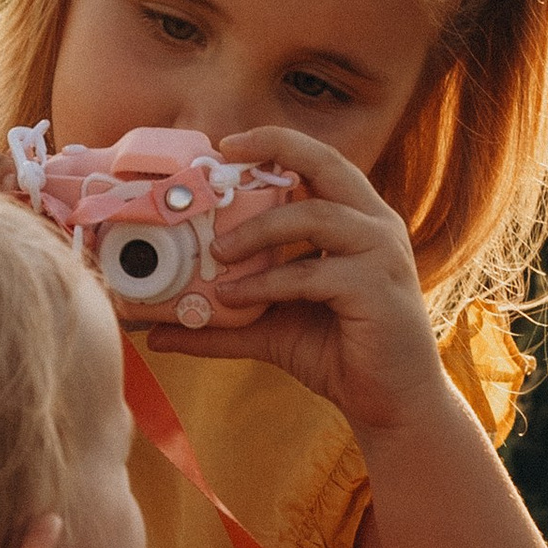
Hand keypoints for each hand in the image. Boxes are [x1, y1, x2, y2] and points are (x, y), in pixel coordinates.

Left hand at [158, 127, 453, 439]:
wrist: (392, 403)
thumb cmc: (339, 353)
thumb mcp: (271, 329)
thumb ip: (221, 323)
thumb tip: (155, 331)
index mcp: (356, 220)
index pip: (318, 162)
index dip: (276, 144)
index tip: (227, 146)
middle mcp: (374, 225)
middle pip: (327, 164)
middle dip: (275, 148)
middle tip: (222, 161)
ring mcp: (381, 253)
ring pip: (314, 216)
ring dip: (257, 231)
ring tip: (217, 254)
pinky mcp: (377, 289)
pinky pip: (311, 273)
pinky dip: (266, 283)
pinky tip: (234, 297)